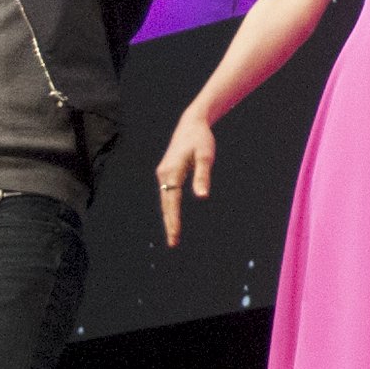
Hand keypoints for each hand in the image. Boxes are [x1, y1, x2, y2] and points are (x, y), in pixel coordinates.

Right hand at [156, 113, 214, 246]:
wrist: (191, 124)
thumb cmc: (201, 139)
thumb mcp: (206, 156)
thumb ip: (203, 176)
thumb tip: (202, 197)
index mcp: (172, 171)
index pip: (173, 201)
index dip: (174, 219)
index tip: (175, 235)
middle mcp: (164, 174)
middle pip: (166, 204)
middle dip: (170, 224)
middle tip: (173, 243)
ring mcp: (163, 173)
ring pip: (165, 200)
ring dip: (169, 217)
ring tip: (173, 235)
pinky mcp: (166, 172)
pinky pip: (167, 194)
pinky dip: (169, 207)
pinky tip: (173, 217)